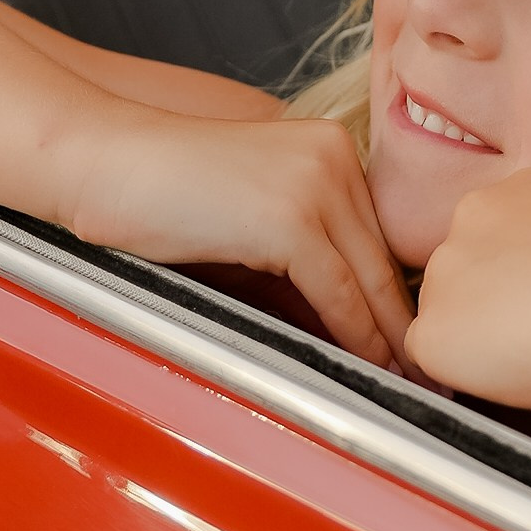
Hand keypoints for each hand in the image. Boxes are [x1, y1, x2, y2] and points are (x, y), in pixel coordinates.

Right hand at [73, 110, 411, 371]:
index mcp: (330, 147)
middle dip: (405, 323)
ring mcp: (315, 182)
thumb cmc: (160, 194)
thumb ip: (300, 265)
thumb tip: (348, 328)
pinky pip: (337, 292)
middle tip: (428, 371)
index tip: (415, 340)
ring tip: (405, 382)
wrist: (103, 161)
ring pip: (369, 278)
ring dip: (388, 339)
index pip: (377, 236)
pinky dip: (355, 336)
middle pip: (382, 257)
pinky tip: (365, 366)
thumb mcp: (250, 226)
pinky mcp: (292, 218)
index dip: (397, 296)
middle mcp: (333, 156)